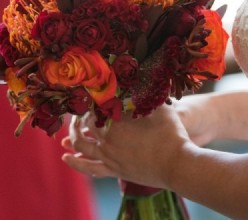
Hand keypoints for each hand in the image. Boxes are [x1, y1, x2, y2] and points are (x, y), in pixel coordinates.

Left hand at [61, 105, 190, 188]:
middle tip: (82, 109)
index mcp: (116, 123)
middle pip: (84, 125)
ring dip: (73, 135)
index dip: (90, 101)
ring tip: (71, 129)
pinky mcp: (114, 171)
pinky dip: (75, 163)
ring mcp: (109, 158)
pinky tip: (66, 157)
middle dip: (80, 116)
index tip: (90, 94)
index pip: (94, 109)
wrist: (178, 165)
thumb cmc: (171, 134)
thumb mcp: (159, 107)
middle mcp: (107, 140)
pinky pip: (89, 168)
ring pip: (81, 146)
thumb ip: (145, 95)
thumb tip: (136, 81)